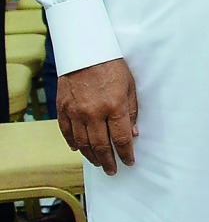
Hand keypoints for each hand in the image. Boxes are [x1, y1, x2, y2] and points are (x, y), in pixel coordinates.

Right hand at [57, 58, 137, 174]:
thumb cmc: (113, 66)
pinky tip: (78, 149)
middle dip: (108, 161)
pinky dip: (73, 143)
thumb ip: (131, 111)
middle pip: (100, 145)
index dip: (125, 153)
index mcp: (114, 106)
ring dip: (91, 156)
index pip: (120, 139)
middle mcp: (94, 113)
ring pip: (82, 143)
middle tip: (112, 170)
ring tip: (99, 162)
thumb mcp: (130, 86)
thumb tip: (133, 134)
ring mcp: (76, 112)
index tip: (129, 162)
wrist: (86, 51)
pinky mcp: (63, 108)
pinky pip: (67, 132)